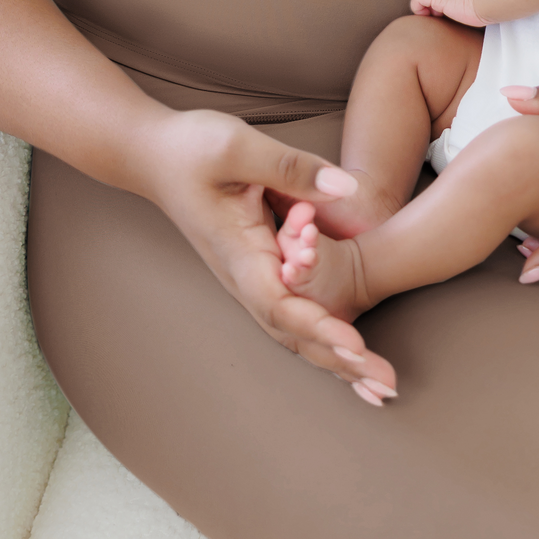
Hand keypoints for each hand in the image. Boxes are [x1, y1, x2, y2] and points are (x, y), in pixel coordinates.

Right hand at [133, 107, 398, 399]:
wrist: (152, 156)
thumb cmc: (191, 147)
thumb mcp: (238, 146)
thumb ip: (291, 167)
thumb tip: (346, 188)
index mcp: (239, 253)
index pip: (280, 303)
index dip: (319, 326)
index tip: (356, 346)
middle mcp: (244, 277)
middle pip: (292, 333)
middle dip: (340, 362)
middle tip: (386, 388)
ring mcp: (250, 279)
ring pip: (294, 332)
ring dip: (337, 362)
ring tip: (381, 392)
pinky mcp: (259, 272)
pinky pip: (294, 315)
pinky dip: (324, 341)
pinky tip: (353, 360)